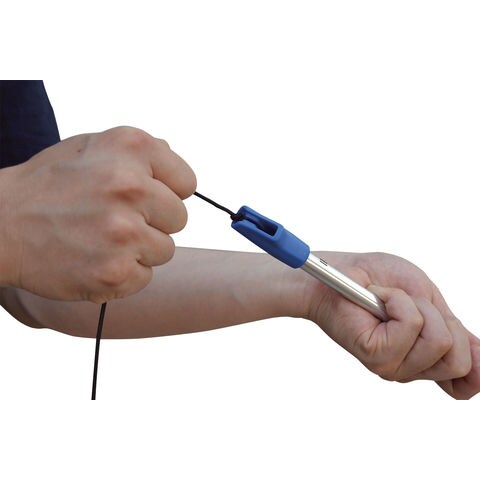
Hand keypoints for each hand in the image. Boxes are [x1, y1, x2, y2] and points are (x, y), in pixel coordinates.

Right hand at [0, 126, 195, 301]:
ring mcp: (124, 232)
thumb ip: (137, 152)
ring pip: (164, 250)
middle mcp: (131, 186)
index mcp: (132, 148)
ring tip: (102, 239)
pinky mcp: (114, 272)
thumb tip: (169, 153)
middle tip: (115, 220)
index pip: (187, 183)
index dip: (167, 193)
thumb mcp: (89, 147)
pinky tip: (95, 258)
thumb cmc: (48, 186)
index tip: (143, 198)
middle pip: (180, 219)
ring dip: (139, 250)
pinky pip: (145, 277)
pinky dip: (124, 273)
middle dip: (153, 222)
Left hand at [302, 252, 479, 398]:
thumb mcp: (429, 301)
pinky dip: (398, 301)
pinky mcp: (376, 355)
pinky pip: (411, 324)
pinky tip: (377, 300)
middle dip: (443, 319)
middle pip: (459, 360)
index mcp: (426, 356)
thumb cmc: (378, 280)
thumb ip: (456, 333)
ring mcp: (393, 365)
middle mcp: (411, 367)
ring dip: (417, 305)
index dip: (478, 366)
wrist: (340, 272)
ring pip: (439, 341)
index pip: (466, 383)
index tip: (464, 339)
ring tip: (389, 300)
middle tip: (411, 303)